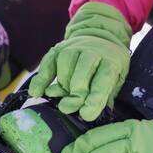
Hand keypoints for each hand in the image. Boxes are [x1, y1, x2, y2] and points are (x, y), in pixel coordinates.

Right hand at [29, 2, 131, 121]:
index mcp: (111, 61)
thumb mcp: (116, 80)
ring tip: (61, 96)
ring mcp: (74, 48)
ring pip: (64, 67)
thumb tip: (86, 113)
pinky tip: (36, 93)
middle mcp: (93, 51)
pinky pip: (47, 64)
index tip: (85, 115)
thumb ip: (104, 97)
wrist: (100, 38)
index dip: (94, 99)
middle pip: (81, 74)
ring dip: (61, 86)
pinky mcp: (58, 49)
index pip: (103, 80)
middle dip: (75, 95)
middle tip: (68, 108)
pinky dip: (40, 80)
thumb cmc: (108, 66)